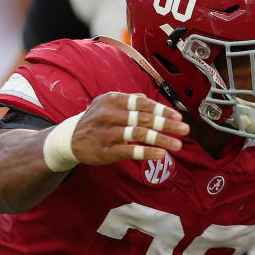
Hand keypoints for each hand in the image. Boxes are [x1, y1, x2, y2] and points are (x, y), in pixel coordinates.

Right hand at [70, 93, 190, 164]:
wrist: (70, 139)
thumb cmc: (96, 119)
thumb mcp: (108, 103)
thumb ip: (130, 100)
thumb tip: (149, 99)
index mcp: (113, 100)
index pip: (142, 103)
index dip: (161, 110)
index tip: (178, 116)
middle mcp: (109, 114)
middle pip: (143, 118)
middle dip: (167, 124)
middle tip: (185, 129)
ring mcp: (107, 133)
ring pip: (139, 135)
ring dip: (161, 139)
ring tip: (178, 144)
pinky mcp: (106, 151)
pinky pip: (130, 151)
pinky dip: (147, 152)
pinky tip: (161, 154)